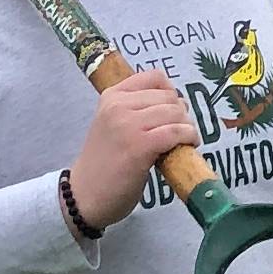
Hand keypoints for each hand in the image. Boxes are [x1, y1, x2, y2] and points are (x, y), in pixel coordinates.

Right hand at [66, 65, 201, 229]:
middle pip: (169, 96)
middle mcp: (118, 105)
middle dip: (181, 114)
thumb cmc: (103, 164)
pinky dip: (188, 138)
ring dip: (187, 127)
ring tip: (184, 141)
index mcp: (111, 96)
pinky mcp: (140, 145)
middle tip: (179, 132)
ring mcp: (128, 124)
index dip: (171, 92)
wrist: (83, 196)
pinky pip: (176, 132)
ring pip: (176, 113)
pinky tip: (187, 146)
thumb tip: (177, 103)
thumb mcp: (113, 125)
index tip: (171, 111)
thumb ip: (136, 110)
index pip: (155, 77)